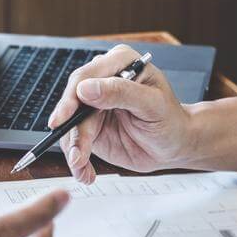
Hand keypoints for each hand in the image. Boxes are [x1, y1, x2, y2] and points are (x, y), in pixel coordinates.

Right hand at [49, 44, 189, 182]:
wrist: (174, 145)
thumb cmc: (171, 120)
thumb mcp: (152, 104)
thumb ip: (121, 92)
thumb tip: (86, 89)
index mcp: (119, 63)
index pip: (86, 76)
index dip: (71, 98)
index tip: (62, 118)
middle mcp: (102, 81)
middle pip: (72, 101)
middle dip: (70, 130)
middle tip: (75, 154)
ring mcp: (93, 105)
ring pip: (70, 124)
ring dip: (74, 149)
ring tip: (83, 167)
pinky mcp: (89, 126)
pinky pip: (74, 141)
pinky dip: (77, 160)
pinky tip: (86, 172)